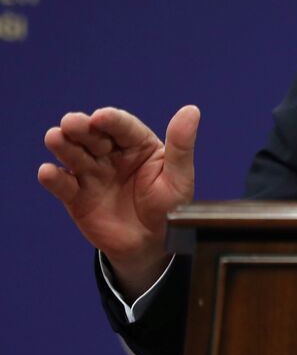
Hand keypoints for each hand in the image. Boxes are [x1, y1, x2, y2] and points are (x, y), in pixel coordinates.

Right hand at [37, 105, 198, 298]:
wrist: (152, 244)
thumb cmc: (170, 207)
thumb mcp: (179, 177)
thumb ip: (181, 145)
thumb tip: (191, 110)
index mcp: (138, 144)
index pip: (123, 127)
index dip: (111, 120)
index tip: (100, 116)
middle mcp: (112, 154)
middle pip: (93, 136)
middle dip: (81, 128)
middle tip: (71, 123)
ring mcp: (92, 174)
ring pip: (74, 155)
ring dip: (63, 146)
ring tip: (54, 137)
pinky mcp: (77, 196)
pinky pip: (63, 185)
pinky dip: (54, 178)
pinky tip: (48, 172)